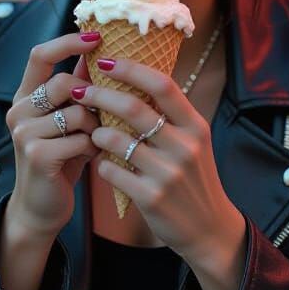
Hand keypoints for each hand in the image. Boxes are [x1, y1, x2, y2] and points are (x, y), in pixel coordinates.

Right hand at [5, 32, 102, 238]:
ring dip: (95, 127)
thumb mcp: (68, 119)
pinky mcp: (36, 154)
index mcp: (25, 96)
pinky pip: (81, 139)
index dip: (67, 42)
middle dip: (91, 99)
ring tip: (95, 141)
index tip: (96, 37)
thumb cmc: (62, 158)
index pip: (40, 55)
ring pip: (77, 112)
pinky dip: (93, 148)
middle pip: (63, 83)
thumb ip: (78, 88)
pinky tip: (91, 157)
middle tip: (99, 118)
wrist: (42, 206)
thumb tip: (99, 52)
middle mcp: (18, 110)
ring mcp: (23, 133)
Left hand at [75, 56, 241, 260]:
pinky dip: (101, 163)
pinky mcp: (151, 197)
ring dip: (97, 132)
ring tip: (92, 132)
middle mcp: (185, 146)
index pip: (162, 85)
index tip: (105, 61)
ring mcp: (168, 173)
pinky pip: (111, 170)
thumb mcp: (193, 143)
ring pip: (116, 139)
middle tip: (79, 90)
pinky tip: (102, 163)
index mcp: (195, 126)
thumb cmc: (193, 178)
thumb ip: (170, 116)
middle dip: (99, 95)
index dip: (131, 69)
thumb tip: (133, 80)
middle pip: (133, 107)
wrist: (209, 228)